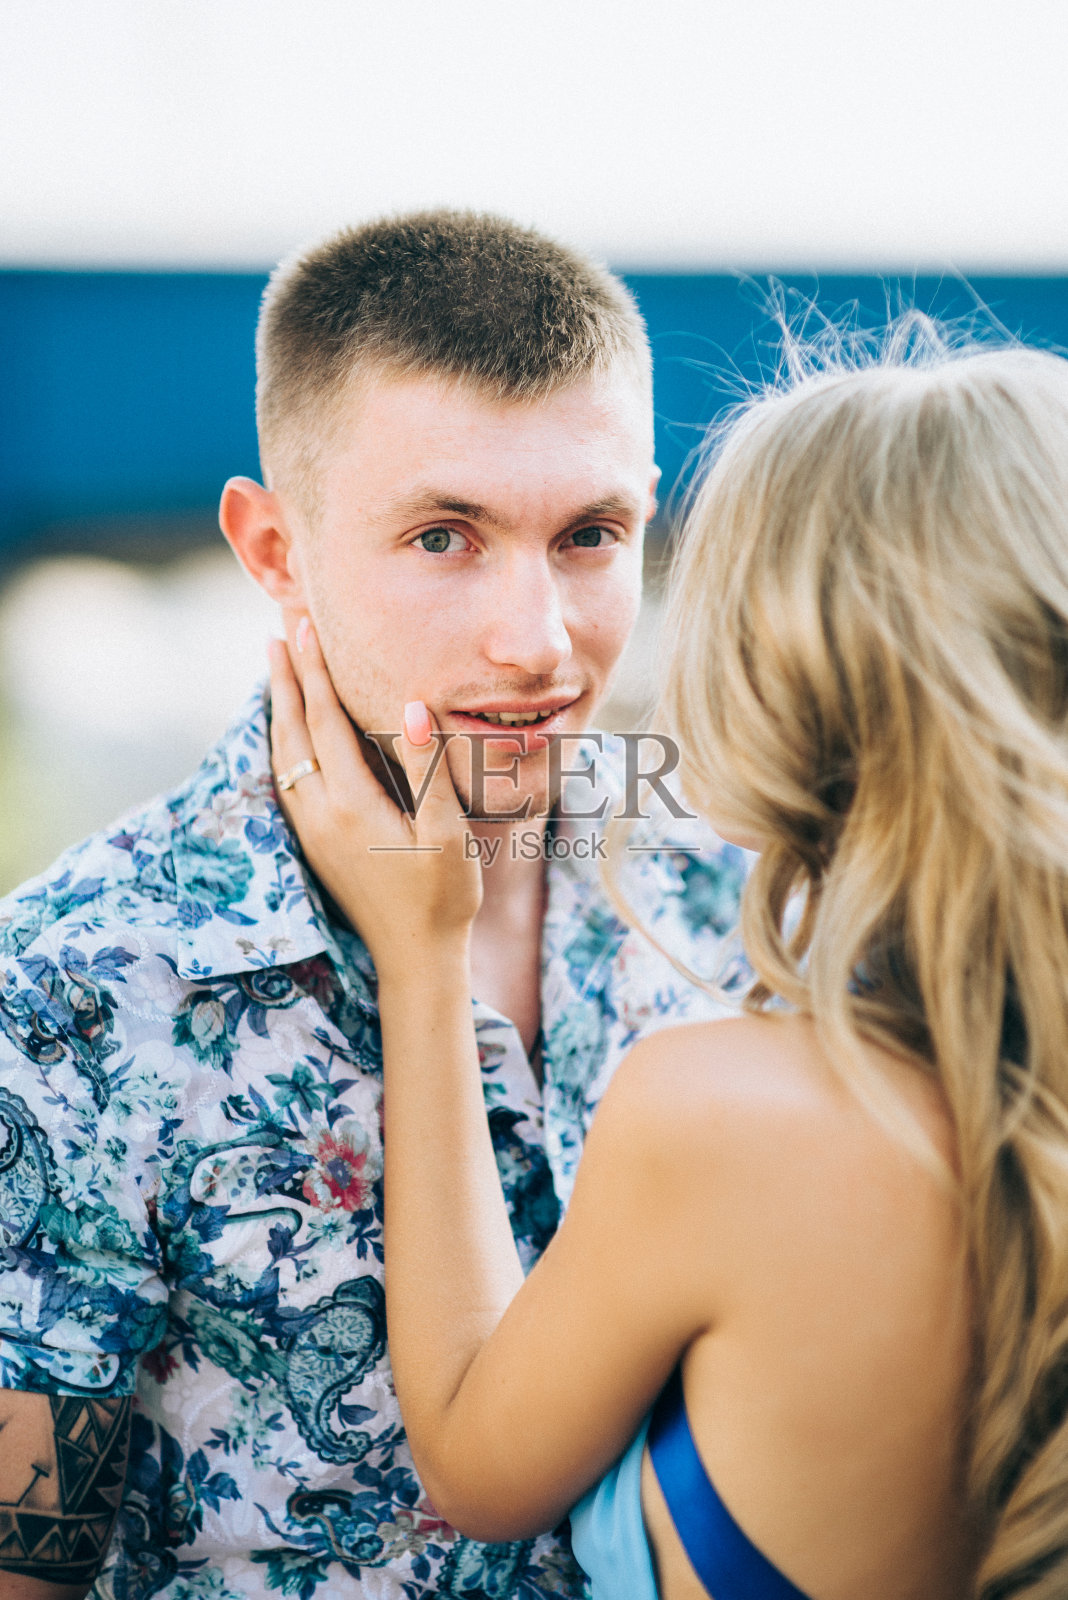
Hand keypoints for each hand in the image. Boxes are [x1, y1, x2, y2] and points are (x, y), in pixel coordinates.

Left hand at [268, 622, 481, 978]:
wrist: (414, 958)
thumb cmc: (444, 896)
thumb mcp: (447, 831)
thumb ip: (427, 767)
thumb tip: (411, 706)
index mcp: (350, 804)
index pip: (323, 721)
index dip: (314, 672)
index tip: (305, 629)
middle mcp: (319, 814)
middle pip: (291, 731)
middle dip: (286, 679)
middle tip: (279, 632)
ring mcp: (311, 832)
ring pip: (282, 756)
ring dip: (278, 708)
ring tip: (277, 671)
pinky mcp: (314, 845)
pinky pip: (286, 779)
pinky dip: (282, 742)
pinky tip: (287, 734)